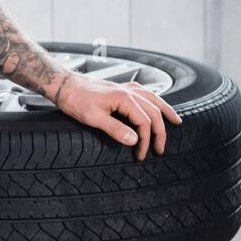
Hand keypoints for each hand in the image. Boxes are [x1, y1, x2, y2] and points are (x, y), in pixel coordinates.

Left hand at [54, 73, 182, 159]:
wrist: (64, 85)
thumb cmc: (75, 100)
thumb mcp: (93, 118)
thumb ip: (115, 129)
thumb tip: (134, 140)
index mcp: (125, 99)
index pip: (144, 123)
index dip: (145, 141)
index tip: (141, 154)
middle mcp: (129, 92)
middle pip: (154, 112)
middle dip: (159, 132)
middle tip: (160, 149)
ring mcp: (125, 88)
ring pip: (153, 98)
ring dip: (165, 110)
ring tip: (176, 121)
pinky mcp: (119, 88)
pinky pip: (143, 92)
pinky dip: (152, 98)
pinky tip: (154, 102)